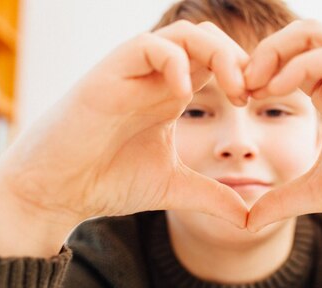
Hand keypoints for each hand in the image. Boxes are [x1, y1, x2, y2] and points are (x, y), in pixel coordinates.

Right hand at [0, 20, 249, 228]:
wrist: (57, 190)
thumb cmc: (108, 181)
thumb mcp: (174, 188)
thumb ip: (213, 197)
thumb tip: (251, 219)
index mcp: (173, 95)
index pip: (220, 63)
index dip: (249, 76)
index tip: (264, 103)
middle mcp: (157, 78)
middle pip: (210, 40)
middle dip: (242, 60)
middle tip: (254, 95)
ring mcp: (133, 72)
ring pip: (185, 34)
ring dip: (218, 54)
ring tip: (234, 91)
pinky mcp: (109, 74)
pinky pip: (148, 46)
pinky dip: (174, 61)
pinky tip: (186, 94)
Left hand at [244, 20, 321, 247]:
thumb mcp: (319, 191)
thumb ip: (282, 200)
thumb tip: (246, 222)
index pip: (286, 60)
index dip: (256, 74)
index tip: (236, 101)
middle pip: (296, 36)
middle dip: (260, 55)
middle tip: (239, 87)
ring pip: (314, 34)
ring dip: (276, 52)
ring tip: (254, 85)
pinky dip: (303, 65)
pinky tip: (279, 91)